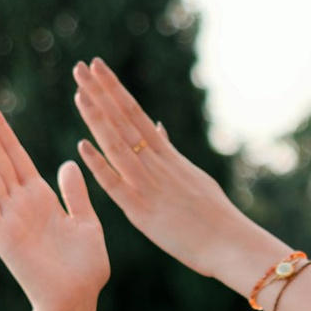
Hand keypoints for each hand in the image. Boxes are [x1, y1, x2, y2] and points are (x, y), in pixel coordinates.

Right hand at [0, 101, 108, 310]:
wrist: (78, 300)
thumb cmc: (85, 269)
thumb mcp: (87, 222)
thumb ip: (75, 194)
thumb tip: (68, 162)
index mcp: (41, 197)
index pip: (16, 155)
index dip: (1, 130)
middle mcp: (20, 204)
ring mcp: (9, 218)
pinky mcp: (3, 236)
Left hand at [72, 60, 243, 272]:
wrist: (231, 244)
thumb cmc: (215, 216)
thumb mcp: (193, 176)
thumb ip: (171, 153)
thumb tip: (158, 128)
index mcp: (168, 156)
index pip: (135, 114)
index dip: (114, 89)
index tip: (98, 67)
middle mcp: (157, 164)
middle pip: (124, 121)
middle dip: (101, 93)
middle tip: (81, 66)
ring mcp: (149, 186)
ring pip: (118, 145)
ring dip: (97, 118)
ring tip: (79, 91)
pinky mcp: (142, 212)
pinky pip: (116, 186)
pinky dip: (99, 165)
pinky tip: (82, 146)